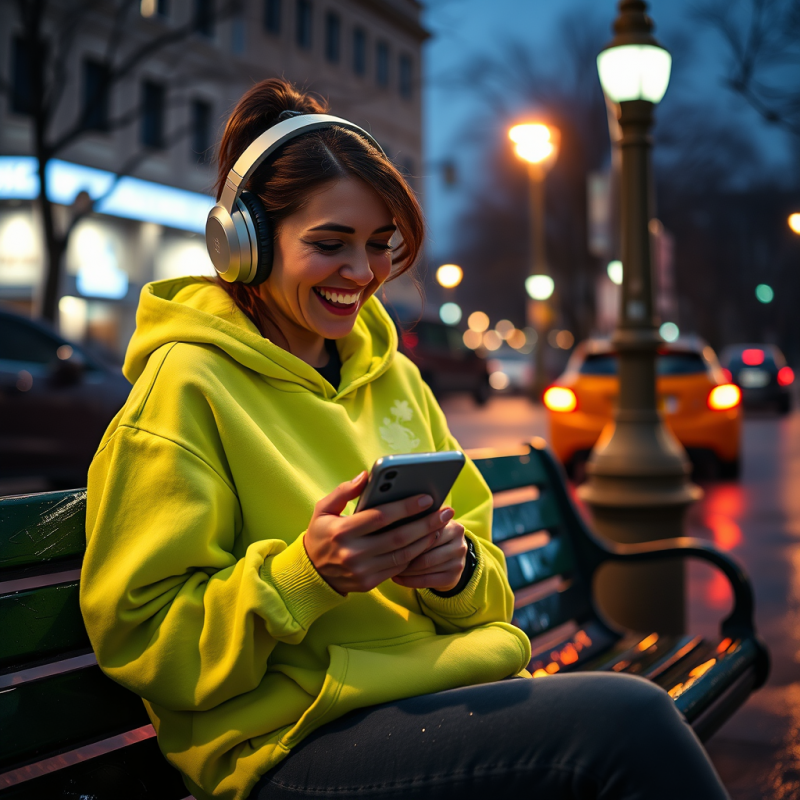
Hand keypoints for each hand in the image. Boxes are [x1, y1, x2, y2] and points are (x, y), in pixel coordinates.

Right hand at [303, 472, 455, 595]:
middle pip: (398, 537)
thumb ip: (343, 491)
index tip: (426, 497)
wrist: (312, 573)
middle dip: (425, 524)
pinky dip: (416, 554)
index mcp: (342, 531)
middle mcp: (353, 553)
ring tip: (442, 525)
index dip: (406, 507)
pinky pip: (399, 568)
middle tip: (445, 512)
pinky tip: (428, 541)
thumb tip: (367, 476)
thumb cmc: (321, 534)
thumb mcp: (323, 509)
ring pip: (403, 555)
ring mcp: (362, 571)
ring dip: (426, 540)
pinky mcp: (369, 583)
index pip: (380, 517)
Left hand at [392, 520, 467, 592]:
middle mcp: (460, 545)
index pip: (428, 532)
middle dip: (404, 555)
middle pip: (426, 550)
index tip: (389, 538)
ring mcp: (458, 563)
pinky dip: (409, 581)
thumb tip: (395, 517)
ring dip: (404, 569)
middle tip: (385, 555)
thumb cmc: (434, 539)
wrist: (451, 560)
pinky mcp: (453, 578)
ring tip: (389, 566)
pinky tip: (396, 578)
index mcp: (454, 527)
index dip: (408, 536)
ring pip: (424, 568)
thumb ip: (420, 521)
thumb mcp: (432, 527)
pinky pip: (426, 581)